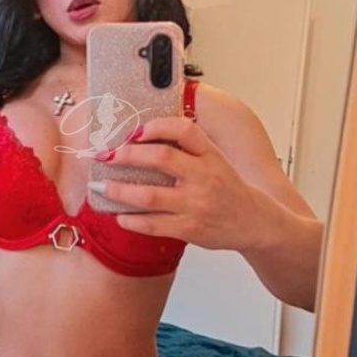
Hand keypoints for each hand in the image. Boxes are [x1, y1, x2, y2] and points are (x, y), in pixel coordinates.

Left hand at [88, 116, 258, 249]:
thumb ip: (189, 149)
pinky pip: (153, 224)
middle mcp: (204, 177)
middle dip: (127, 155)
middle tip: (106, 156)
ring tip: (101, 188)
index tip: (134, 131)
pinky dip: (131, 220)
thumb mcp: (217, 160)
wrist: (255, 222)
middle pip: (161, 159)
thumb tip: (144, 137)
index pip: (184, 131)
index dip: (156, 127)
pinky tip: (120, 216)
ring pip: (149, 196)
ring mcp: (196, 205)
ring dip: (119, 191)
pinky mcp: (190, 229)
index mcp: (211, 156)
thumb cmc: (229, 189)